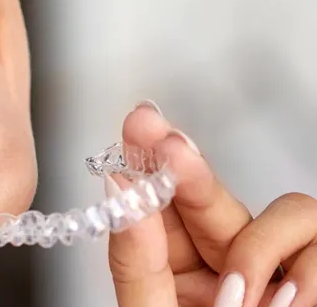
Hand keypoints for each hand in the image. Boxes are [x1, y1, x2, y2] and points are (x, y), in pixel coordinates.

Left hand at [109, 101, 316, 306]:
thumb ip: (135, 260)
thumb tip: (118, 188)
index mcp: (178, 274)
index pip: (164, 205)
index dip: (151, 160)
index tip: (139, 125)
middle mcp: (228, 266)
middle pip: (216, 195)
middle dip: (191, 168)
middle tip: (171, 147)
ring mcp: (277, 271)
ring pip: (287, 210)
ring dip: (259, 251)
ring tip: (238, 300)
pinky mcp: (316, 273)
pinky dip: (305, 274)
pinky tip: (282, 303)